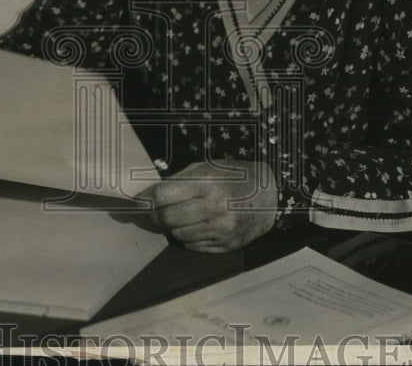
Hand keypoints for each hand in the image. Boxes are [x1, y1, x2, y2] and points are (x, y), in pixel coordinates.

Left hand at [139, 160, 277, 252]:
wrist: (272, 197)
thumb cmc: (237, 177)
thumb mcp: (211, 166)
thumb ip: (182, 179)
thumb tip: (152, 192)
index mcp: (209, 182)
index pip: (164, 194)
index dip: (146, 198)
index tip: (139, 200)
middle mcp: (214, 207)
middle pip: (167, 218)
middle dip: (155, 215)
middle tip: (153, 212)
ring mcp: (221, 230)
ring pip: (178, 234)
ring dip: (173, 226)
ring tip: (181, 215)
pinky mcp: (226, 246)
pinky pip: (193, 246)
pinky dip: (189, 237)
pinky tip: (197, 225)